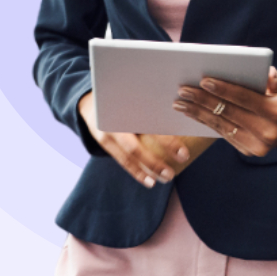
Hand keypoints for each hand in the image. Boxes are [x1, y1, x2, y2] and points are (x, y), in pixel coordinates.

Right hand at [78, 91, 215, 187]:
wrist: (90, 101)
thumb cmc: (122, 96)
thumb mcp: (135, 93)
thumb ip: (153, 101)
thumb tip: (186, 109)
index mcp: (125, 103)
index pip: (149, 122)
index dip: (167, 139)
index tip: (184, 151)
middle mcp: (114, 119)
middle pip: (138, 143)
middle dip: (159, 154)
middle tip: (182, 159)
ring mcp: (106, 132)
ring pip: (130, 154)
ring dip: (149, 168)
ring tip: (168, 177)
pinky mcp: (103, 142)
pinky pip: (122, 160)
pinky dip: (136, 172)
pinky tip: (149, 182)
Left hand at [172, 66, 276, 156]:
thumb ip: (276, 78)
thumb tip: (267, 74)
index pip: (245, 98)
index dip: (223, 89)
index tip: (203, 80)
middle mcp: (267, 132)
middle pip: (228, 113)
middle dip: (203, 101)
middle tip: (183, 90)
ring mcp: (257, 146)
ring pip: (221, 126)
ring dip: (197, 113)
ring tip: (179, 103)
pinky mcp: (248, 151)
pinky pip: (222, 134)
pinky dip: (205, 122)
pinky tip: (192, 113)